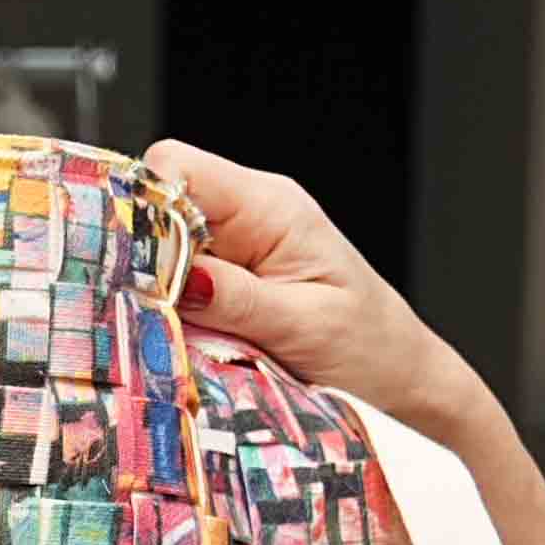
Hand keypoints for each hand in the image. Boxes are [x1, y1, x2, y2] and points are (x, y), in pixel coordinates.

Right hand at [145, 142, 479, 438]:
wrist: (402, 377)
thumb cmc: (370, 348)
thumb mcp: (301, 326)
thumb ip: (232, 299)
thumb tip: (169, 276)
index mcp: (272, 206)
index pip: (177, 166)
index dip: (146, 207)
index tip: (142, 265)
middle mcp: (251, 213)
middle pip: (161, 201)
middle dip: (146, 253)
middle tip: (162, 308)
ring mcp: (240, 242)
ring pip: (164, 243)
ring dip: (161, 286)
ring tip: (189, 329)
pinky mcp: (233, 274)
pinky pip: (181, 276)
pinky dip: (176, 305)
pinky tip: (197, 334)